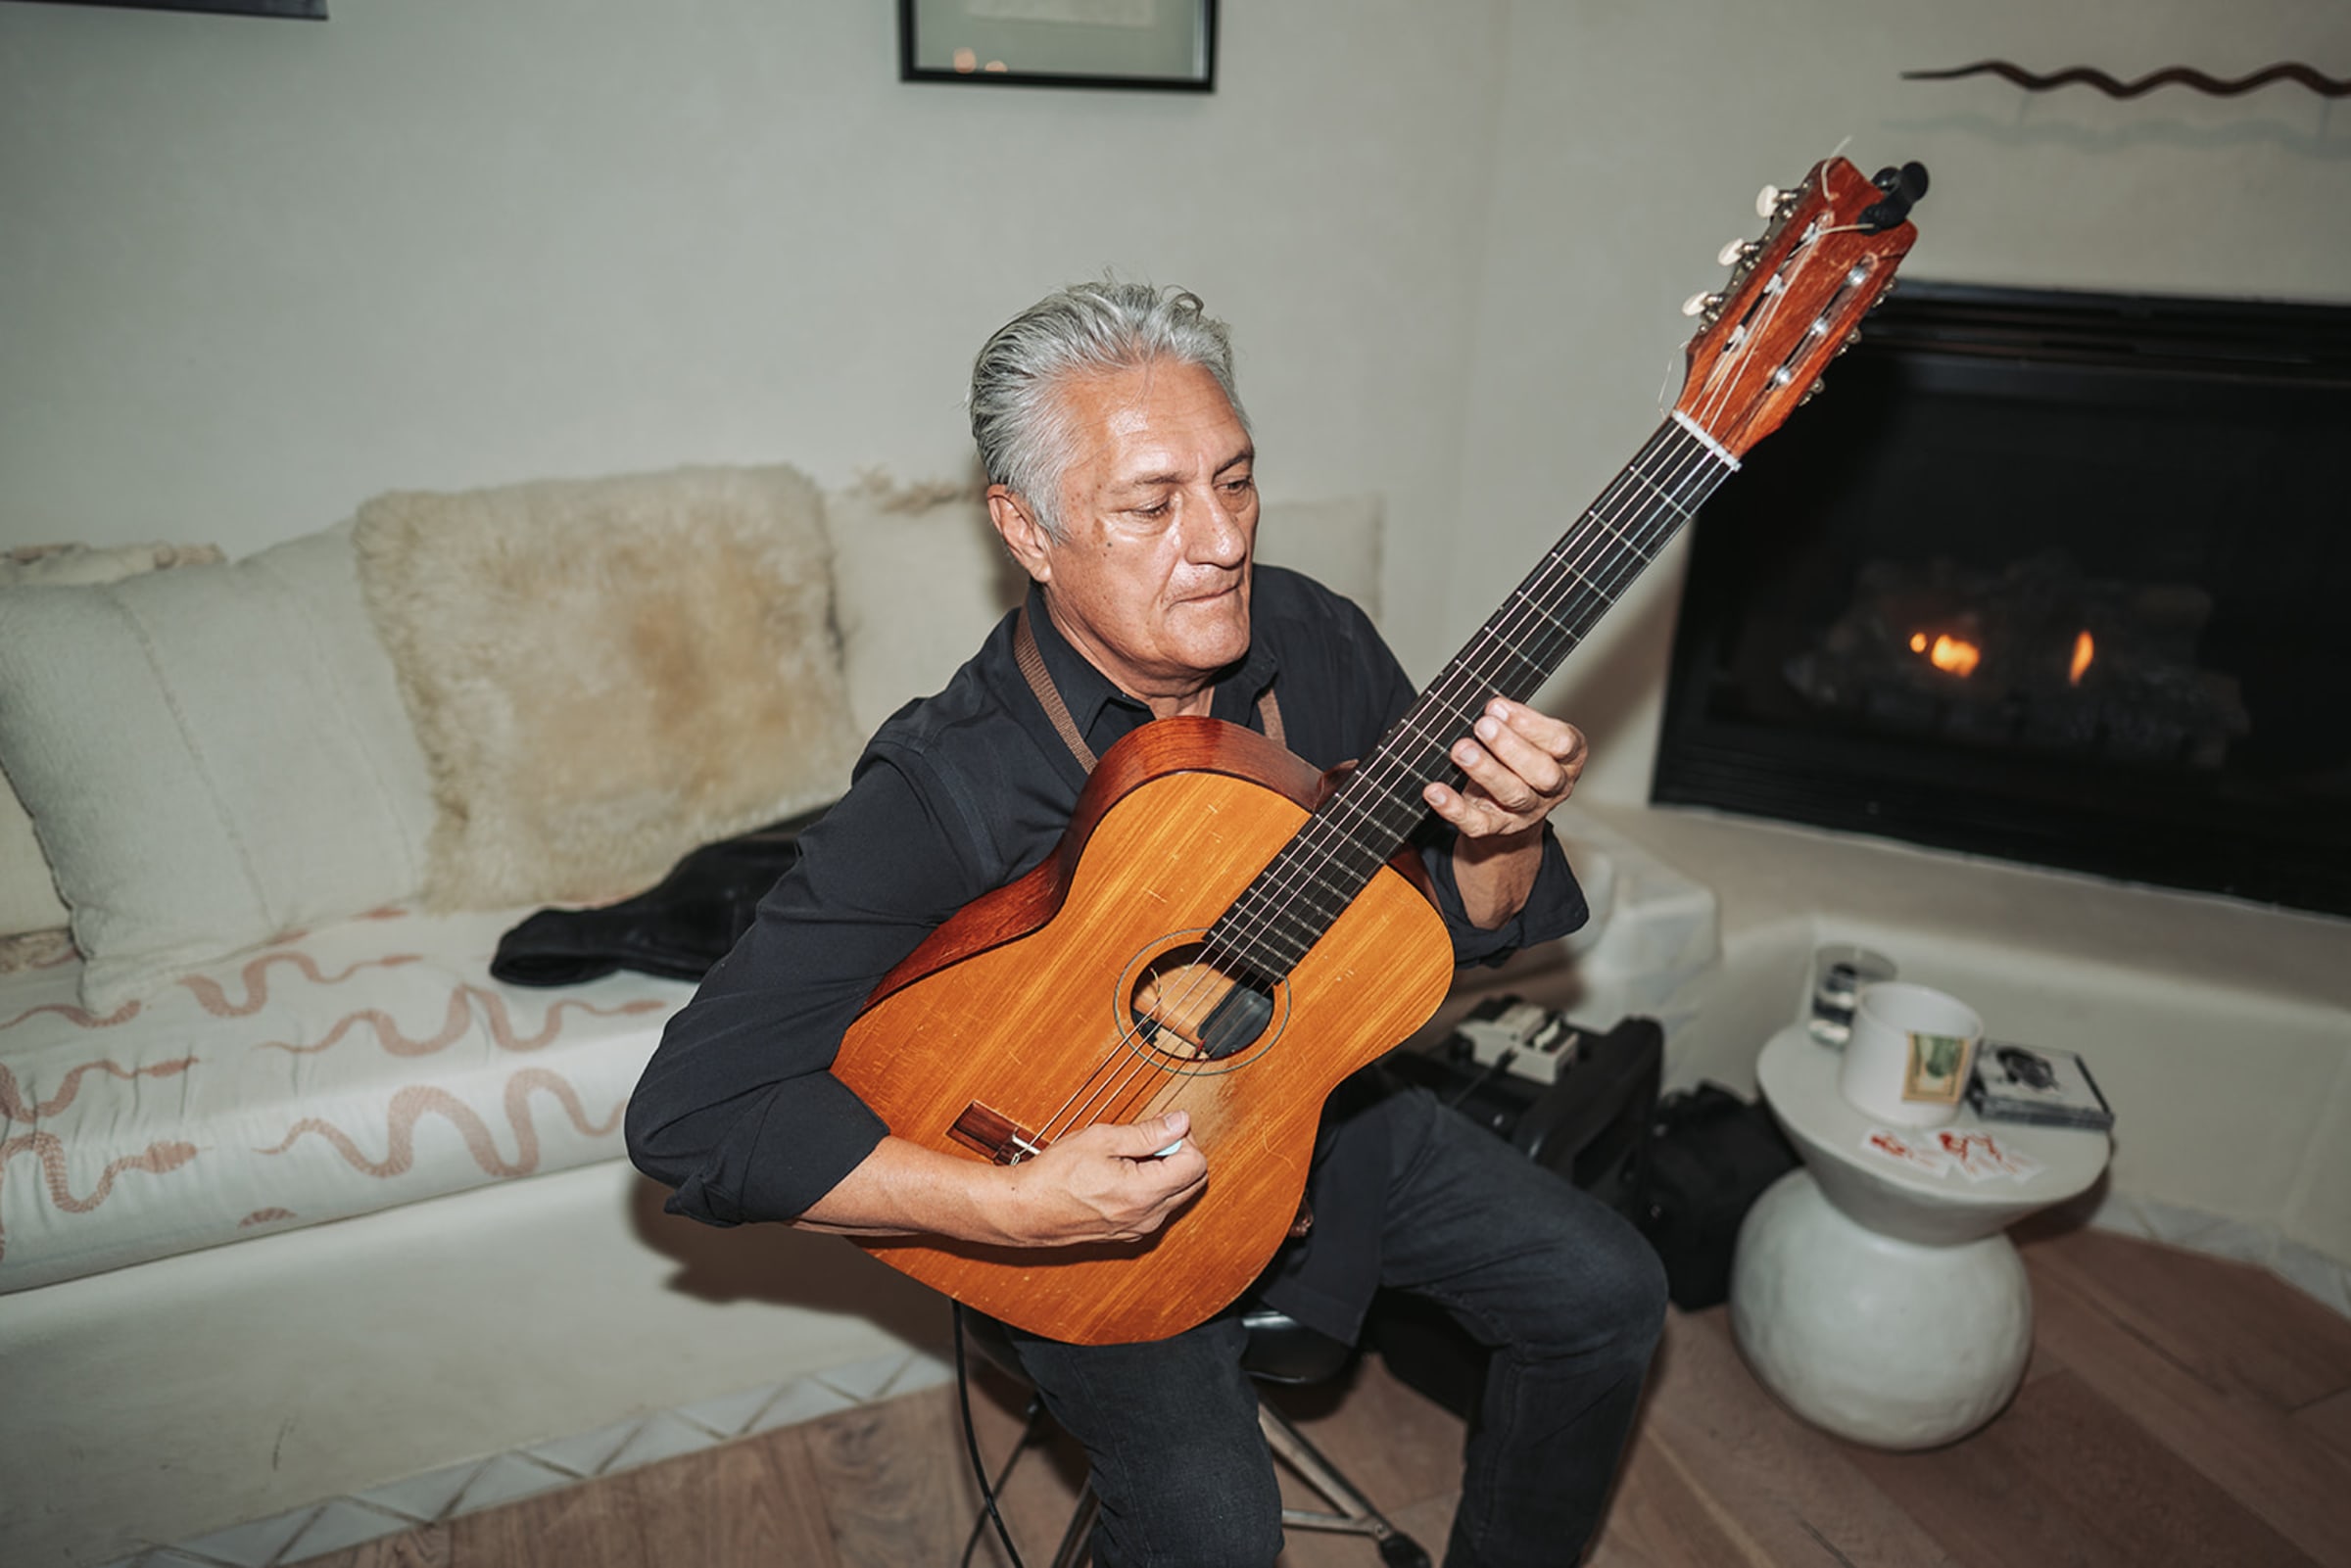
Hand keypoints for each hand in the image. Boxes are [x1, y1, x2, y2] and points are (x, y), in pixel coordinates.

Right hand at [994, 1111, 1207, 1245]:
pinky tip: (1124, 1173)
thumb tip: (1180, 1121)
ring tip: (1131, 1155)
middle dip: (1180, 1153)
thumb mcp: (1101, 1140)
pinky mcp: (1129, 1233)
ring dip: (1166, 1171)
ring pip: (1177, 1195)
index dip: (1184, 1138)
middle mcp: (1148, 1217)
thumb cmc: (1055, 1175)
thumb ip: (1148, 1132)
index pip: (1196, 1164)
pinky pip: (1158, 1207)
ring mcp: (1139, 1229)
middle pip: (1193, 1182)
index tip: (1162, 1127)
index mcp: (1144, 1194)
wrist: (1026, 1210)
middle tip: (1150, 1137)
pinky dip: (1152, 1187)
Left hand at [1422, 699, 1586, 840]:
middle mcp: (1554, 788)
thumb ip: (1511, 721)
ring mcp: (1527, 812)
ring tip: (1461, 750)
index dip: (1532, 725)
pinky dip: (1454, 808)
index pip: (1562, 743)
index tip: (1499, 707)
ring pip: (1513, 795)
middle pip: (1542, 773)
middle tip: (1483, 725)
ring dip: (1486, 771)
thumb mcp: (1524, 737)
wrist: (1504, 808)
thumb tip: (1486, 705)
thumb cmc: (1515, 760)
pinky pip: (1477, 823)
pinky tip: (1436, 791)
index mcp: (1567, 759)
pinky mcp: (1497, 829)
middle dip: (1511, 747)